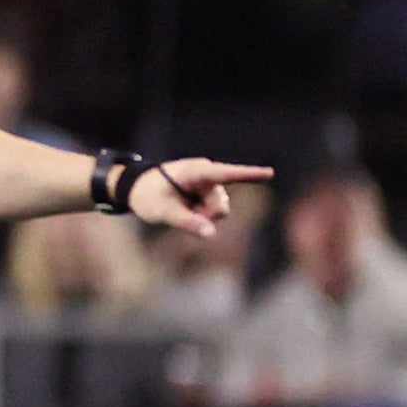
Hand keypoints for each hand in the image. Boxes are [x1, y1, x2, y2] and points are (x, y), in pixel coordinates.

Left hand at [130, 156, 272, 237]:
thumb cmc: (147, 196)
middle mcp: (208, 175)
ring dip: (202, 216)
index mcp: (196, 172)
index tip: (270, 173)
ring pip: (219, 212)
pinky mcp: (209, 193)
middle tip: (181, 214)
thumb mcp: (163, 212)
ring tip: (180, 209)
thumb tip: (212, 235)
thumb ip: (188, 222)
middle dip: (205, 217)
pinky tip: (186, 209)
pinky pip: (212, 212)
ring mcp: (210, 185)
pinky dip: (200, 216)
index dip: (248, 174)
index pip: (226, 174)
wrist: (136, 189)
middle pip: (221, 207)